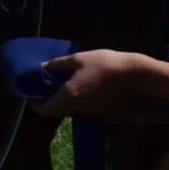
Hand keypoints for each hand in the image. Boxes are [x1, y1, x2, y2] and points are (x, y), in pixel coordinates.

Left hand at [30, 49, 144, 117]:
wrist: (134, 74)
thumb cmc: (104, 63)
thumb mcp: (79, 58)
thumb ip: (58, 64)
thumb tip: (43, 67)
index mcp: (68, 95)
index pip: (45, 110)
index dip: (36, 105)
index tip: (34, 95)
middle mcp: (77, 107)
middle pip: (58, 111)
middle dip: (51, 101)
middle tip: (50, 87)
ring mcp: (91, 110)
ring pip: (72, 109)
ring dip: (66, 101)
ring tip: (68, 85)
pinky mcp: (102, 109)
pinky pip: (85, 107)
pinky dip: (80, 100)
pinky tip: (85, 86)